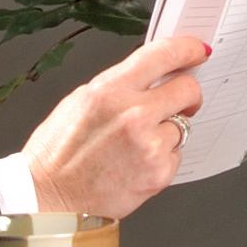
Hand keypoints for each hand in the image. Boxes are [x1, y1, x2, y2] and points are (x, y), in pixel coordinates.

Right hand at [21, 33, 210, 218]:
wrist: (49, 197)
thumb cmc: (58, 153)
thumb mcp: (80, 102)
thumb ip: (118, 86)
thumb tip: (150, 76)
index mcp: (110, 90)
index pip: (162, 55)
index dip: (187, 49)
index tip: (197, 50)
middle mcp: (133, 115)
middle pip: (187, 89)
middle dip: (187, 94)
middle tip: (180, 101)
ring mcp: (149, 145)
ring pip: (182, 125)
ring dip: (167, 131)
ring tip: (136, 145)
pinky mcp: (159, 173)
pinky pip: (176, 154)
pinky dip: (162, 157)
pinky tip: (136, 163)